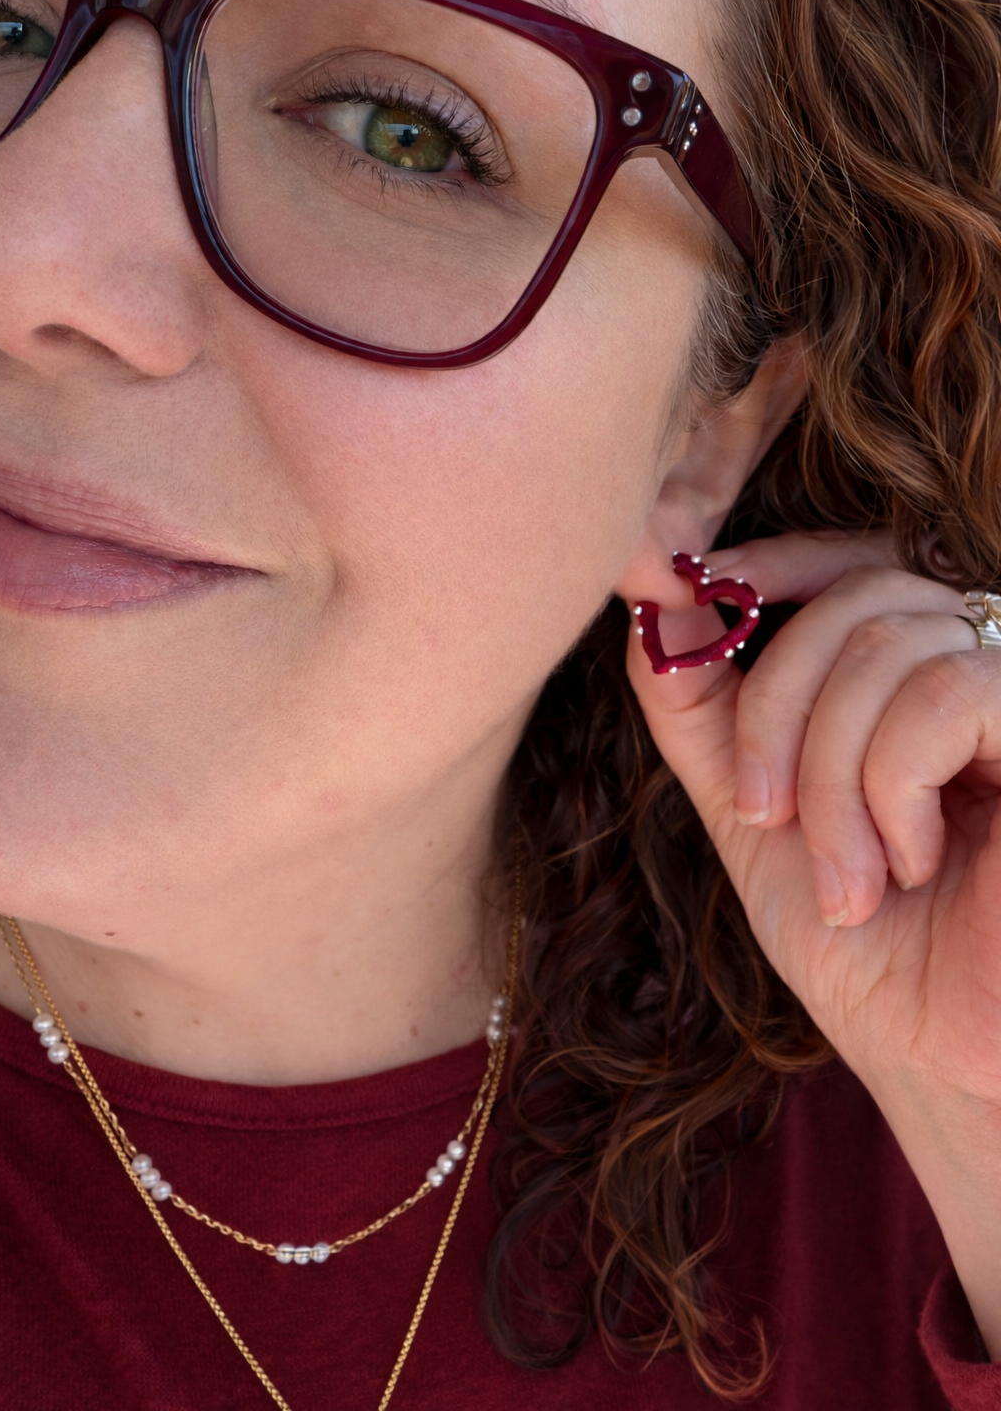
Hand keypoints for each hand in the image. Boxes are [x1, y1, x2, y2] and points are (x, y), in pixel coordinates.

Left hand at [625, 531, 1000, 1353]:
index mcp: (918, 680)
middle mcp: (985, 672)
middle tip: (764, 815)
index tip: (695, 590)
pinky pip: (948, 694)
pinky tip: (910, 862)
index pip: (857, 563)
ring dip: (831, 776)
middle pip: (854, 600)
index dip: (776, 561)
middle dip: (773, 710)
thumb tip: (654, 605)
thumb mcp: (753, 813)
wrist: (941, 1060)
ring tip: (850, 880)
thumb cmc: (863, 945)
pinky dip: (892, 785)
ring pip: (888, 647)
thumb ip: (703, 713)